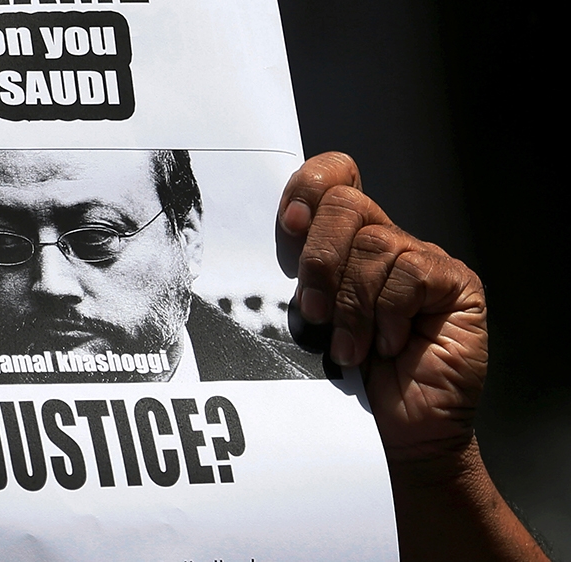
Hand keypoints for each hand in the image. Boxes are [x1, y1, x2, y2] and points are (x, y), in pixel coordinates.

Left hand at [278, 152, 485, 463]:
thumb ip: (300, 276)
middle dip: (319, 258)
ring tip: (349, 348)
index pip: (332, 177)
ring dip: (351, 304)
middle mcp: (384, 240)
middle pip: (346, 203)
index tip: (289, 225)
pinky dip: (388, 314)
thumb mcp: (309, 320)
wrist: (395, 432)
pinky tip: (388, 345)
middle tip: (313, 311)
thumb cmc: (345, 379)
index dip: (308, 188)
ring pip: (375, 244)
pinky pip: (410, 273)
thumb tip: (281, 239)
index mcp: (344, 242)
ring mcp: (421, 259)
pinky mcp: (455, 283)